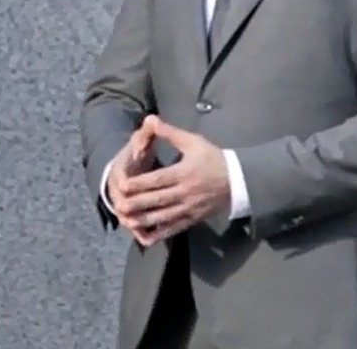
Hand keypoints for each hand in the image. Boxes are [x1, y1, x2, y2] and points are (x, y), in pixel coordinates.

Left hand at [117, 116, 230, 244]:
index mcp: (184, 173)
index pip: (157, 180)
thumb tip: (151, 119)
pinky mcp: (193, 219)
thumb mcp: (193, 142)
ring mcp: (189, 208)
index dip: (138, 183)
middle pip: (157, 200)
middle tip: (117, 206)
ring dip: (144, 220)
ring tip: (127, 221)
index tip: (122, 185)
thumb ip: (170, 133)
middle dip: (136, 203)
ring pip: (163, 217)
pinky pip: (174, 228)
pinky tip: (145, 237)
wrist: (239, 180)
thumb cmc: (213, 158)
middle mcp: (185, 192)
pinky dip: (159, 233)